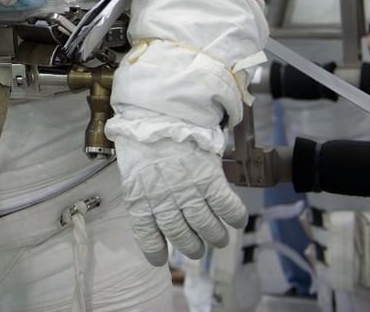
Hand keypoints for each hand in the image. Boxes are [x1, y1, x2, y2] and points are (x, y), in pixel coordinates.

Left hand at [113, 136, 246, 265]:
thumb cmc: (142, 140)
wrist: (158, 112)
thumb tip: (153, 213)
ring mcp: (188, 191)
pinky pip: (227, 208)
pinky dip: (235, 217)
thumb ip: (144, 194)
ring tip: (218, 237)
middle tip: (198, 246)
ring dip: (216, 237)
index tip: (162, 258)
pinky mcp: (209, 179)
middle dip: (193, 247)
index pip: (148, 238)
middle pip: (183, 238)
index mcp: (140, 200)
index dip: (157, 252)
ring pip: (208, 228)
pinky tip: (235, 219)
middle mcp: (164, 201)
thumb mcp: (134, 171)